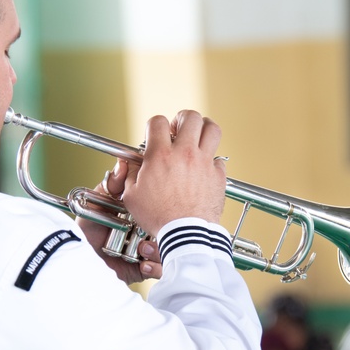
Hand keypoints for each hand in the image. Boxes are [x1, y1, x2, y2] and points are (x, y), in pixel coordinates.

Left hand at [76, 159, 162, 283]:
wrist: (78, 260)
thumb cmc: (86, 232)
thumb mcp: (94, 205)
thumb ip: (108, 186)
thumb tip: (121, 165)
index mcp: (140, 212)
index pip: (159, 204)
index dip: (161, 204)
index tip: (157, 201)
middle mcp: (148, 230)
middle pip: (170, 226)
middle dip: (163, 228)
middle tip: (150, 229)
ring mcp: (150, 250)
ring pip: (171, 247)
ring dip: (158, 249)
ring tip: (142, 248)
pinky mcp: (148, 268)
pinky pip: (163, 268)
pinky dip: (155, 266)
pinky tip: (142, 263)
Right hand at [122, 110, 226, 236]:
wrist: (186, 233)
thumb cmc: (158, 217)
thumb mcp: (132, 195)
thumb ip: (130, 174)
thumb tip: (131, 163)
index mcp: (161, 155)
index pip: (157, 121)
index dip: (154, 125)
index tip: (154, 134)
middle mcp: (185, 153)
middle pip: (189, 116)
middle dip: (181, 119)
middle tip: (177, 129)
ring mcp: (204, 163)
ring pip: (212, 129)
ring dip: (203, 128)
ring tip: (197, 135)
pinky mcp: (218, 175)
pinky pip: (219, 158)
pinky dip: (212, 160)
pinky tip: (204, 167)